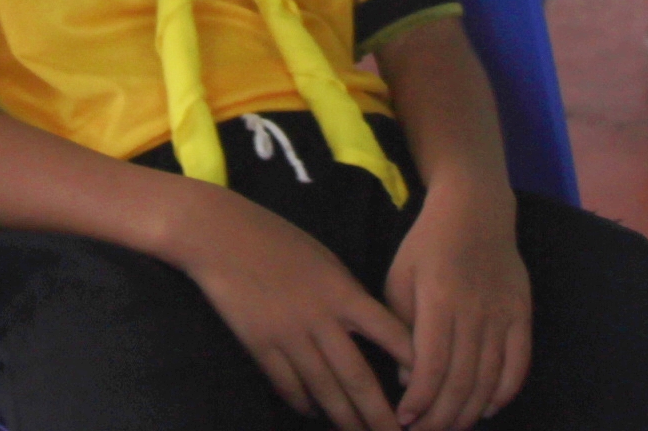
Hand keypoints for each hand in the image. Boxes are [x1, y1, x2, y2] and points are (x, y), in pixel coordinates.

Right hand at [165, 184, 413, 430]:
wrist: (220, 235)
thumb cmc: (276, 239)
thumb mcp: (324, 259)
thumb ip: (347, 295)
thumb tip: (370, 329)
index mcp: (342, 291)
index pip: (389, 333)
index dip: (411, 364)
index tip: (427, 389)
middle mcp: (320, 318)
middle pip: (357, 378)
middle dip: (380, 415)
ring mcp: (288, 335)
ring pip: (324, 390)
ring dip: (344, 419)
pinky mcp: (259, 345)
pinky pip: (288, 385)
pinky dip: (303, 403)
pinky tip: (313, 413)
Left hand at [382, 183, 531, 430]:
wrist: (475, 209)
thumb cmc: (427, 244)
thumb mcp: (399, 277)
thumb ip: (401, 328)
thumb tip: (409, 381)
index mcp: (439, 300)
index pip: (431, 366)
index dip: (420, 401)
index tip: (405, 419)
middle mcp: (475, 311)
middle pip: (461, 380)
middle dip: (442, 417)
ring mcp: (504, 313)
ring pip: (490, 379)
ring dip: (469, 411)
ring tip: (451, 427)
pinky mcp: (523, 314)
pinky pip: (519, 364)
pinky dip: (504, 393)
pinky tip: (487, 409)